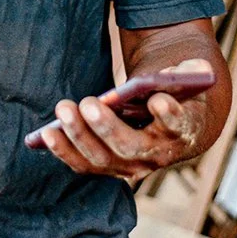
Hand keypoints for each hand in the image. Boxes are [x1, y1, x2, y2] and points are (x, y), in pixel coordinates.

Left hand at [38, 59, 211, 183]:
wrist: (175, 128)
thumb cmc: (176, 95)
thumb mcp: (189, 79)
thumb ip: (189, 71)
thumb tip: (179, 71)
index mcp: (181, 129)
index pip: (177, 125)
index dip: (169, 115)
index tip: (159, 100)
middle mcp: (156, 155)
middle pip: (130, 146)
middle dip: (107, 126)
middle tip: (88, 103)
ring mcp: (131, 165)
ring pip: (102, 158)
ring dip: (79, 136)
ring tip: (63, 110)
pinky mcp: (109, 166)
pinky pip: (84, 164)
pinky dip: (65, 150)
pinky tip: (46, 133)